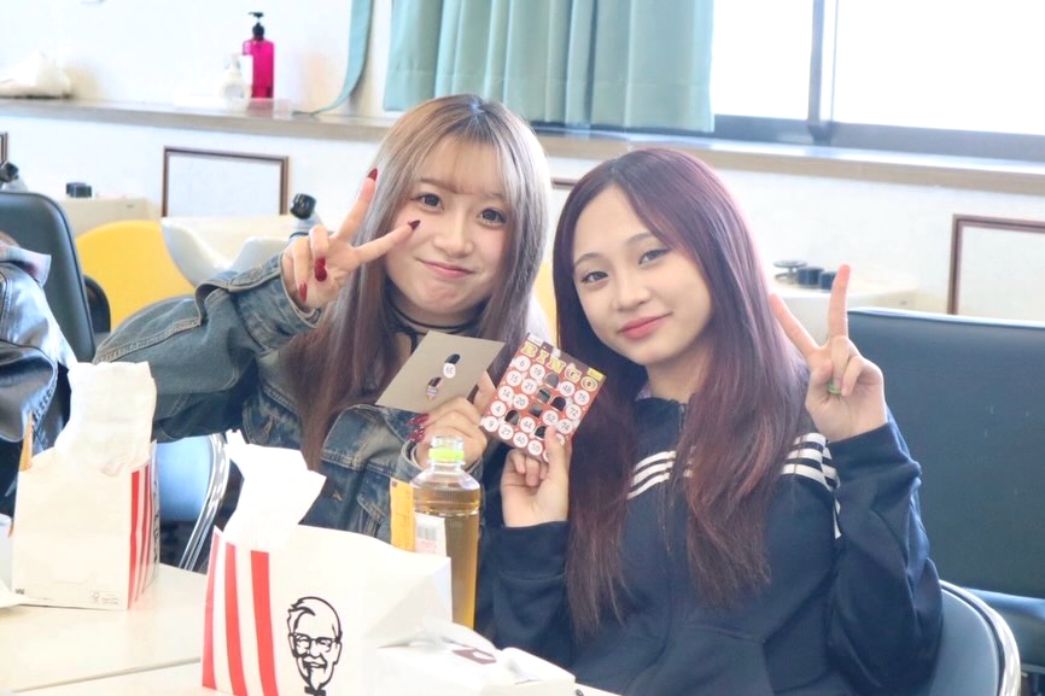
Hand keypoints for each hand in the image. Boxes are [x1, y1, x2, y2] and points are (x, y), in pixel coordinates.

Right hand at [281, 172, 416, 309]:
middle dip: (362, 200)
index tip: (412, 226)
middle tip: (372, 181)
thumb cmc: (315, 291)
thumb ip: (327, 285)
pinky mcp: (298, 244)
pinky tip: (302, 282)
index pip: (375, 248)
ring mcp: (317, 242)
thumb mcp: (326, 294)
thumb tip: (321, 270)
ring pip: (320, 234)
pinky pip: (301, 250)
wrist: (293, 293)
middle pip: (352, 220)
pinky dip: (301, 269)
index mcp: (351, 259)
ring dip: (319, 250)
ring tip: (316, 272)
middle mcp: (337, 245)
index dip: (393, 239)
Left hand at [414, 373, 496, 467]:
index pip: (487, 394)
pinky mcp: (474, 447)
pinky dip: (437, 434)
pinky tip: (429, 440)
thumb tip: (435, 391)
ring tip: (424, 434)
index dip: (484, 381)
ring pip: (454, 417)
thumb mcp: (436, 424)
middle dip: (438, 410)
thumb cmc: (435, 445)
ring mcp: (480, 437)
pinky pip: (452, 432)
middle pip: (461, 403)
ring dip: (434, 425)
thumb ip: (441, 409)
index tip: (480, 370)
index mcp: (473, 416)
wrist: (432, 470)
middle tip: (423, 420)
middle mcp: (481, 425)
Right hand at [501, 432, 570, 526]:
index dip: (557, 434)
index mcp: (557, 469)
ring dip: (531, 460)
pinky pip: (513, 457)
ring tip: (534, 478)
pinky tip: (522, 472)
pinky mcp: (510, 474)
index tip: (555, 419)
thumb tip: (551, 427)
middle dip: (541, 445)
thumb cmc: (553, 502)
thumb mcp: (559, 476)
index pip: (557, 446)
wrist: (532, 525)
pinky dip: (518, 461)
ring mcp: (525, 470)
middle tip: (539, 439)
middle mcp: (541, 467)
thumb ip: (555, 451)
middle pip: (539, 445)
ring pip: (526, 450)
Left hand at [769, 264, 887, 441]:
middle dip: (841, 292)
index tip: (771, 296)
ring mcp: (854, 360)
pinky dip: (848, 379)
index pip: (798, 335)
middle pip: (836, 318)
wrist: (856, 437)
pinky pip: (855, 363)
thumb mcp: (813, 402)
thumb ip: (814, 381)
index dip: (784, 316)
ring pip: (842, 348)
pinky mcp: (870, 369)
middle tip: (846, 266)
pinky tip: (847, 393)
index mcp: (816, 361)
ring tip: (838, 393)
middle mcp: (835, 355)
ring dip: (837, 372)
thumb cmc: (832, 420)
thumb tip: (826, 362)